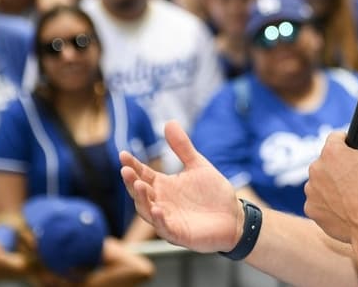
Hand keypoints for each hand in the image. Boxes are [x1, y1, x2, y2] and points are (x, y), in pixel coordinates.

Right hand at [119, 121, 243, 252]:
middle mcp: (161, 202)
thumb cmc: (213, 192)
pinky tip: (158, 209)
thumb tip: (169, 122)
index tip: (123, 154)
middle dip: (131, 182)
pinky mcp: (179, 234)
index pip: (143, 174)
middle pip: (140, 192)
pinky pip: (165, 228)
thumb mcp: (197, 165)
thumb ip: (182, 147)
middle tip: (125, 169)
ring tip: (138, 185)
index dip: (132, 165)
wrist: (234, 216)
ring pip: (147, 211)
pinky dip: (160, 220)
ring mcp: (168, 219)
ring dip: (141, 199)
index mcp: (163, 186)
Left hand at [304, 132, 357, 243]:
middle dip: (339, 166)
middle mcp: (316, 168)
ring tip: (351, 197)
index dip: (347, 143)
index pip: (336, 137)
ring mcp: (310, 190)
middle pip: (327, 161)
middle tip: (357, 178)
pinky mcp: (310, 209)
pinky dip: (328, 204)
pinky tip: (344, 209)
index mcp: (331, 152)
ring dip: (332, 185)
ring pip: (322, 181)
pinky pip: (319, 201)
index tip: (354, 151)